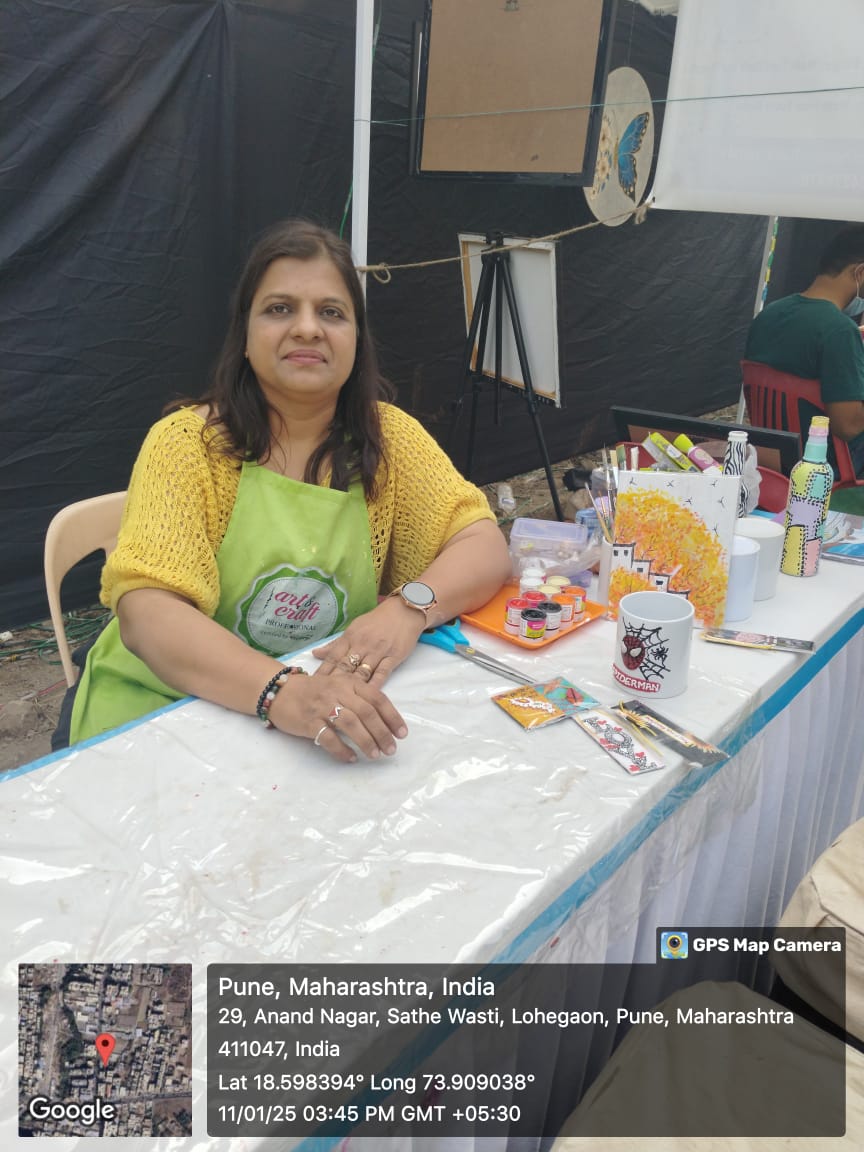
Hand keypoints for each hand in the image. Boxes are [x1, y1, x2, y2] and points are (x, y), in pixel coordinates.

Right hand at [268, 668, 406, 762]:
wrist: (281, 690)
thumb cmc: (315, 691)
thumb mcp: (340, 686)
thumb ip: (360, 698)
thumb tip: (384, 721)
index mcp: (349, 682)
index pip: (377, 698)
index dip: (392, 717)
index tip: (402, 734)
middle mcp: (338, 692)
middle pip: (366, 713)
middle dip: (382, 733)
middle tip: (390, 749)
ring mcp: (322, 706)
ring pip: (350, 724)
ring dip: (366, 742)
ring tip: (375, 755)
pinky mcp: (308, 721)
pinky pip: (328, 737)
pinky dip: (341, 749)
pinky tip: (350, 758)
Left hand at [312, 598, 426, 689]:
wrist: (404, 612)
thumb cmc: (377, 621)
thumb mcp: (354, 628)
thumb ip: (336, 644)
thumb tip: (315, 654)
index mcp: (350, 637)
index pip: (333, 657)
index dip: (322, 672)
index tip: (312, 685)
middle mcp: (362, 644)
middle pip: (345, 667)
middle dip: (333, 683)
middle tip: (323, 697)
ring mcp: (378, 651)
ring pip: (362, 672)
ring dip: (352, 687)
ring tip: (341, 702)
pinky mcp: (393, 657)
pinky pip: (382, 673)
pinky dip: (374, 685)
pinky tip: (366, 696)